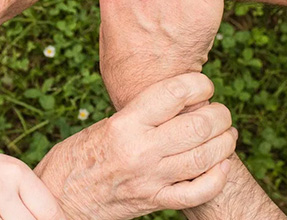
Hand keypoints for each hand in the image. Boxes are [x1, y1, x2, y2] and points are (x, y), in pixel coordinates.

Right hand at [36, 73, 236, 219]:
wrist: (59, 198)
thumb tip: (179, 103)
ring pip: (206, 157)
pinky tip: (221, 165)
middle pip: (199, 125)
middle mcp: (140, 150)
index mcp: (124, 124)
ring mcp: (150, 179)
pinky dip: (218, 177)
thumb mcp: (104, 126)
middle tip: (220, 112)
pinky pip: (198, 192)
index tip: (204, 85)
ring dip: (225, 142)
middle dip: (220, 114)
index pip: (175, 93)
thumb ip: (140, 116)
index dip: (199, 84)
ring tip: (226, 134)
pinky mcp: (154, 202)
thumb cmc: (76, 157)